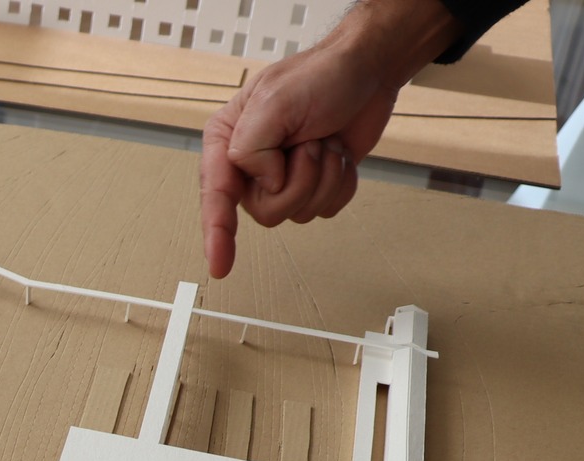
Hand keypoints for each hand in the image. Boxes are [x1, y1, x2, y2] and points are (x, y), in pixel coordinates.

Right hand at [200, 0, 460, 277]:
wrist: (367, 72)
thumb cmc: (321, 76)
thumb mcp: (273, 102)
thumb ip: (251, 147)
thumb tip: (263, 181)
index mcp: (227, 142)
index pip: (216, 197)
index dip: (216, 234)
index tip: (219, 264)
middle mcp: (251, 165)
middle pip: (265, 211)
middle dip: (299, 180)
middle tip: (308, 144)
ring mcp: (282, 178)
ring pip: (298, 213)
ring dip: (323, 177)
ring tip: (323, 142)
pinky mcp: (312, 186)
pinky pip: (325, 210)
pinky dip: (340, 182)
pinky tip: (337, 155)